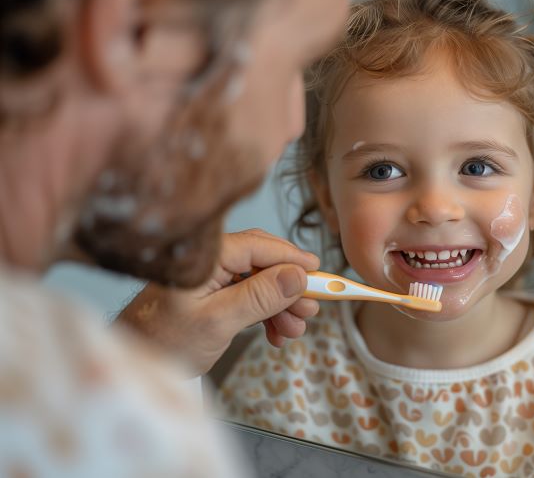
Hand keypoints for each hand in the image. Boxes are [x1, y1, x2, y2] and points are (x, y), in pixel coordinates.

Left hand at [116, 229, 319, 375]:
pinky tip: (276, 334)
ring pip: (260, 283)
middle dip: (290, 288)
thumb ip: (260, 296)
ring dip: (281, 306)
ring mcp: (211, 279)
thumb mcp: (218, 321)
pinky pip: (249, 298)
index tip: (320, 272)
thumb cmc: (161, 342)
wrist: (133, 366)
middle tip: (310, 310)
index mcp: (206, 257)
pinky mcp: (212, 297)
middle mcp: (209, 262)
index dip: (294, 259)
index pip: (260, 246)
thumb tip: (298, 276)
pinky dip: (266, 315)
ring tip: (294, 330)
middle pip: (263, 263)